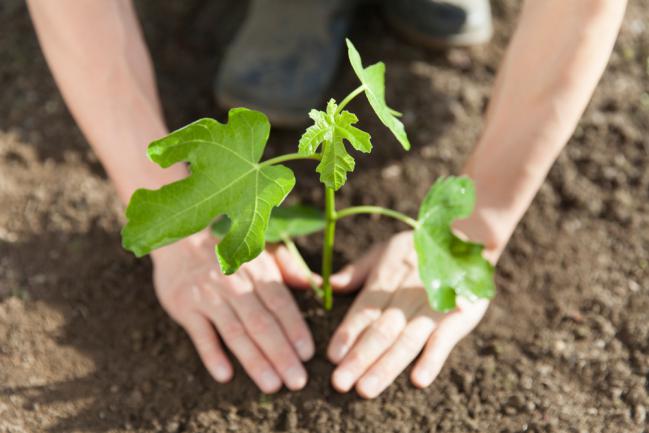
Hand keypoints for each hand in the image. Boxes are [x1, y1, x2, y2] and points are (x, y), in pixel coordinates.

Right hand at [151, 229, 314, 392]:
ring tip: (271, 385)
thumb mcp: (261, 251)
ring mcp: (209, 296)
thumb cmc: (229, 251)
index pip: (280, 304)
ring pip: (235, 332)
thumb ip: (289, 269)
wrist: (180, 239)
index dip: (295, 329)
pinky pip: (200, 334)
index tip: (308, 355)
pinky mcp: (185, 306)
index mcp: (258, 271)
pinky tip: (225, 375)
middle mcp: (235, 284)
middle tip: (297, 381)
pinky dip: (212, 354)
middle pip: (261, 323)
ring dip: (254, 361)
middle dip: (281, 354)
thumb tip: (317, 284)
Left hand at [327, 231, 495, 398]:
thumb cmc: (418, 249)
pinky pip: (445, 340)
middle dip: (360, 358)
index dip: (348, 333)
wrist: (469, 238)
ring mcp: (434, 308)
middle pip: (381, 330)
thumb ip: (357, 271)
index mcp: (386, 278)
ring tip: (366, 389)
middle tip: (340, 383)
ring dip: (386, 366)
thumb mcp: (384, 250)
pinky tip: (419, 380)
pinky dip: (433, 360)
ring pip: (407, 341)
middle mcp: (407, 295)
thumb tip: (328, 285)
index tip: (331, 356)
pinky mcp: (459, 317)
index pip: (364, 310)